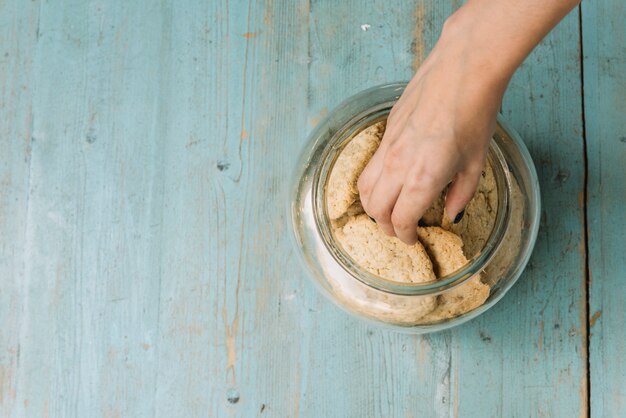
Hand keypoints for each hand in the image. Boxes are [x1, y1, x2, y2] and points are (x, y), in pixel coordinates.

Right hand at [358, 10, 509, 244]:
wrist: (462, 70)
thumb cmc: (475, 115)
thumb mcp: (476, 162)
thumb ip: (460, 195)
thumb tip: (450, 214)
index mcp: (422, 178)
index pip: (401, 219)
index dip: (406, 235)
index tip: (412, 239)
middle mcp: (398, 166)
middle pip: (376, 209)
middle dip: (386, 225)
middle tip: (400, 229)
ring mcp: (388, 147)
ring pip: (365, 188)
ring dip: (374, 205)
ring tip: (388, 209)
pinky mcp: (386, 131)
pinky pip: (370, 165)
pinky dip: (374, 182)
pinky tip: (391, 180)